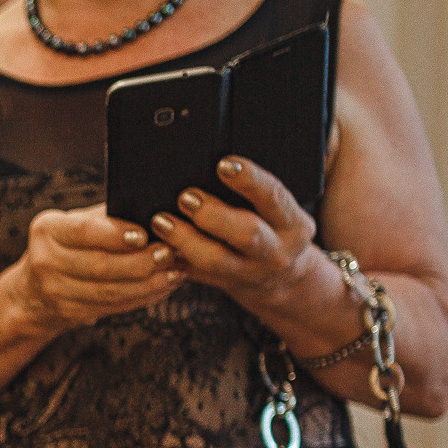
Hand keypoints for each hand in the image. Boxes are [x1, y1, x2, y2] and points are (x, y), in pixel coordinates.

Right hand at [2, 204, 184, 337]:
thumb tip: (154, 215)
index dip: (116, 235)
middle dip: (140, 262)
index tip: (145, 235)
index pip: (85, 231)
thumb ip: (106, 218)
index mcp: (48, 230)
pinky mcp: (70, 313)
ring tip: (174, 273)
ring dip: (147, 284)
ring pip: (110, 291)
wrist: (32, 290)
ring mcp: (56, 292)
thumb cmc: (65, 245)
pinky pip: (112, 307)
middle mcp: (45, 261)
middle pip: (100, 266)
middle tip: (169, 254)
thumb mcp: (74, 223)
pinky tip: (160, 288)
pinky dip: (141, 298)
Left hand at [149, 157, 321, 312]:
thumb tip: (217, 165)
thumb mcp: (278, 211)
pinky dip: (172, 260)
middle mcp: (275, 252)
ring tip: (161, 221)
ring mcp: (248, 272)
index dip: (249, 179)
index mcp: (293, 224)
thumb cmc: (274, 228)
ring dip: (184, 239)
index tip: (223, 163)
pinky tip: (154, 247)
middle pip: (246, 234)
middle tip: (186, 197)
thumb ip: (255, 191)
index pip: (273, 197)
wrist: (281, 278)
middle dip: (213, 214)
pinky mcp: (223, 284)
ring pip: (215, 260)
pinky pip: (194, 274)